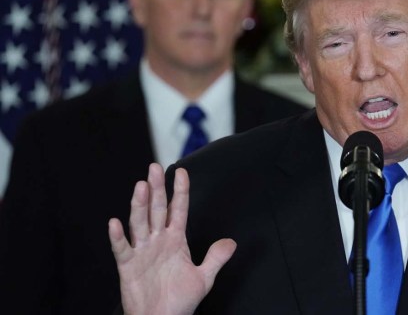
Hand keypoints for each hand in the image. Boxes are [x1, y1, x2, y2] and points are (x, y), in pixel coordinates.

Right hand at [108, 163, 235, 314]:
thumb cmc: (178, 301)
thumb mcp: (203, 278)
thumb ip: (216, 258)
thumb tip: (232, 242)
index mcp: (175, 240)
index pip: (178, 209)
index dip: (180, 191)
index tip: (182, 172)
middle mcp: (157, 240)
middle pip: (156, 209)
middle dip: (156, 188)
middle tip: (155, 168)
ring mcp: (142, 251)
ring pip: (139, 223)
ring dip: (139, 205)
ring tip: (141, 186)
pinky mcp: (128, 266)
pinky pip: (122, 249)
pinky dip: (117, 237)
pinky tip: (115, 223)